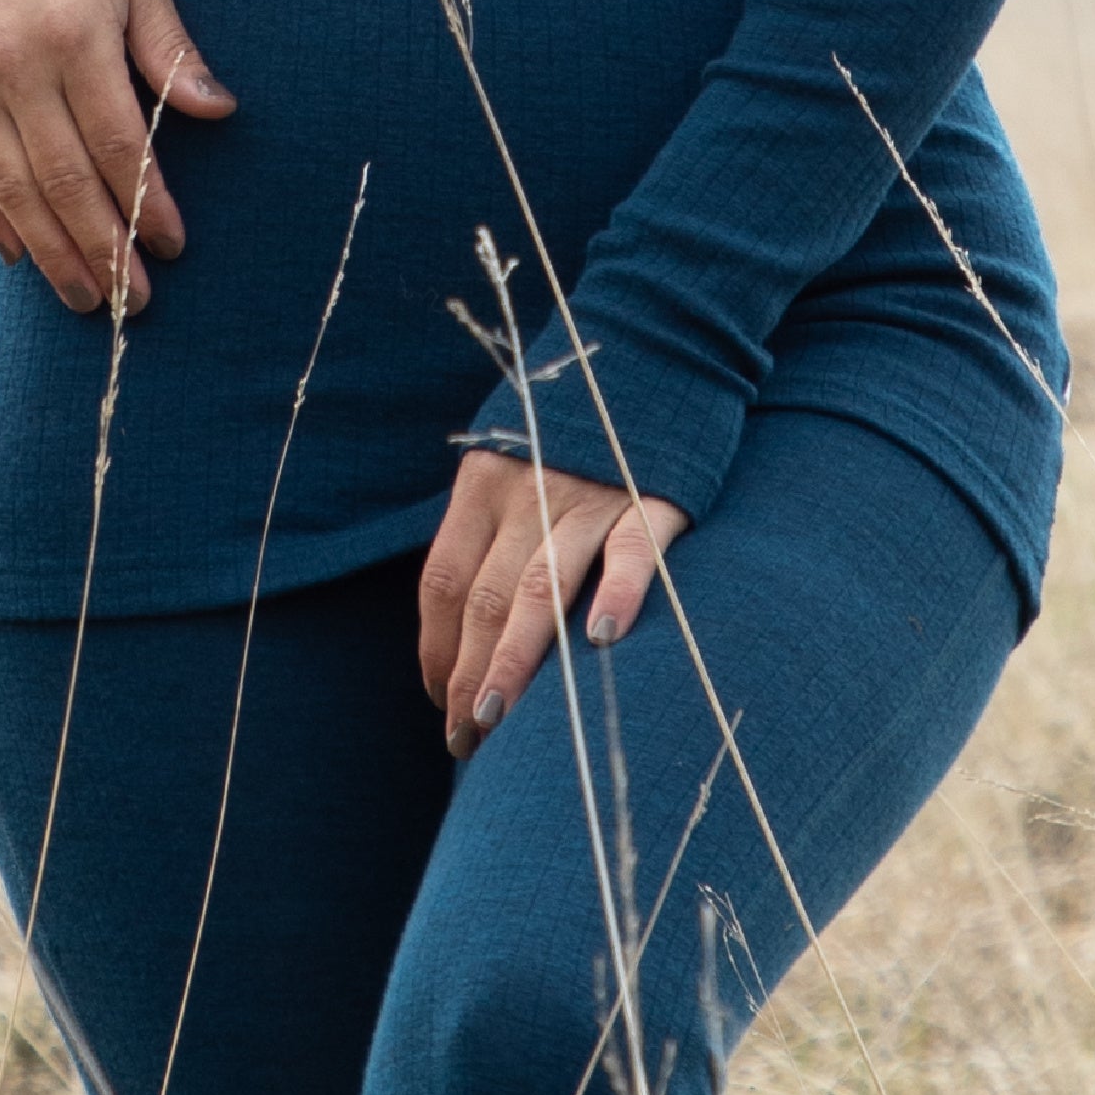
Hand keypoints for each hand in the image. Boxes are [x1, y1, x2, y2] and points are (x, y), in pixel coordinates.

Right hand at [0, 0, 233, 316]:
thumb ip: (171, 48)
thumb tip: (220, 111)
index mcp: (73, 35)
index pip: (117, 142)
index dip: (147, 201)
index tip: (174, 245)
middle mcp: (12, 63)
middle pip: (61, 179)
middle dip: (102, 247)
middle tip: (134, 301)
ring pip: (9, 186)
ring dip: (49, 250)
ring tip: (84, 296)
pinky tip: (19, 253)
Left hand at [418, 449, 692, 760]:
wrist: (657, 359)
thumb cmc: (576, 433)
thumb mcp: (516, 461)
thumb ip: (492, 527)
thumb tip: (465, 627)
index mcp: (485, 481)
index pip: (443, 579)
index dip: (436, 647)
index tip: (439, 698)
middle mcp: (528, 488)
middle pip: (486, 598)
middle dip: (467, 675)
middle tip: (464, 735)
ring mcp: (590, 495)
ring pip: (542, 589)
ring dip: (514, 661)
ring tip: (496, 720)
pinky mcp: (651, 497)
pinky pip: (630, 552)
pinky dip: (617, 593)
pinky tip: (602, 641)